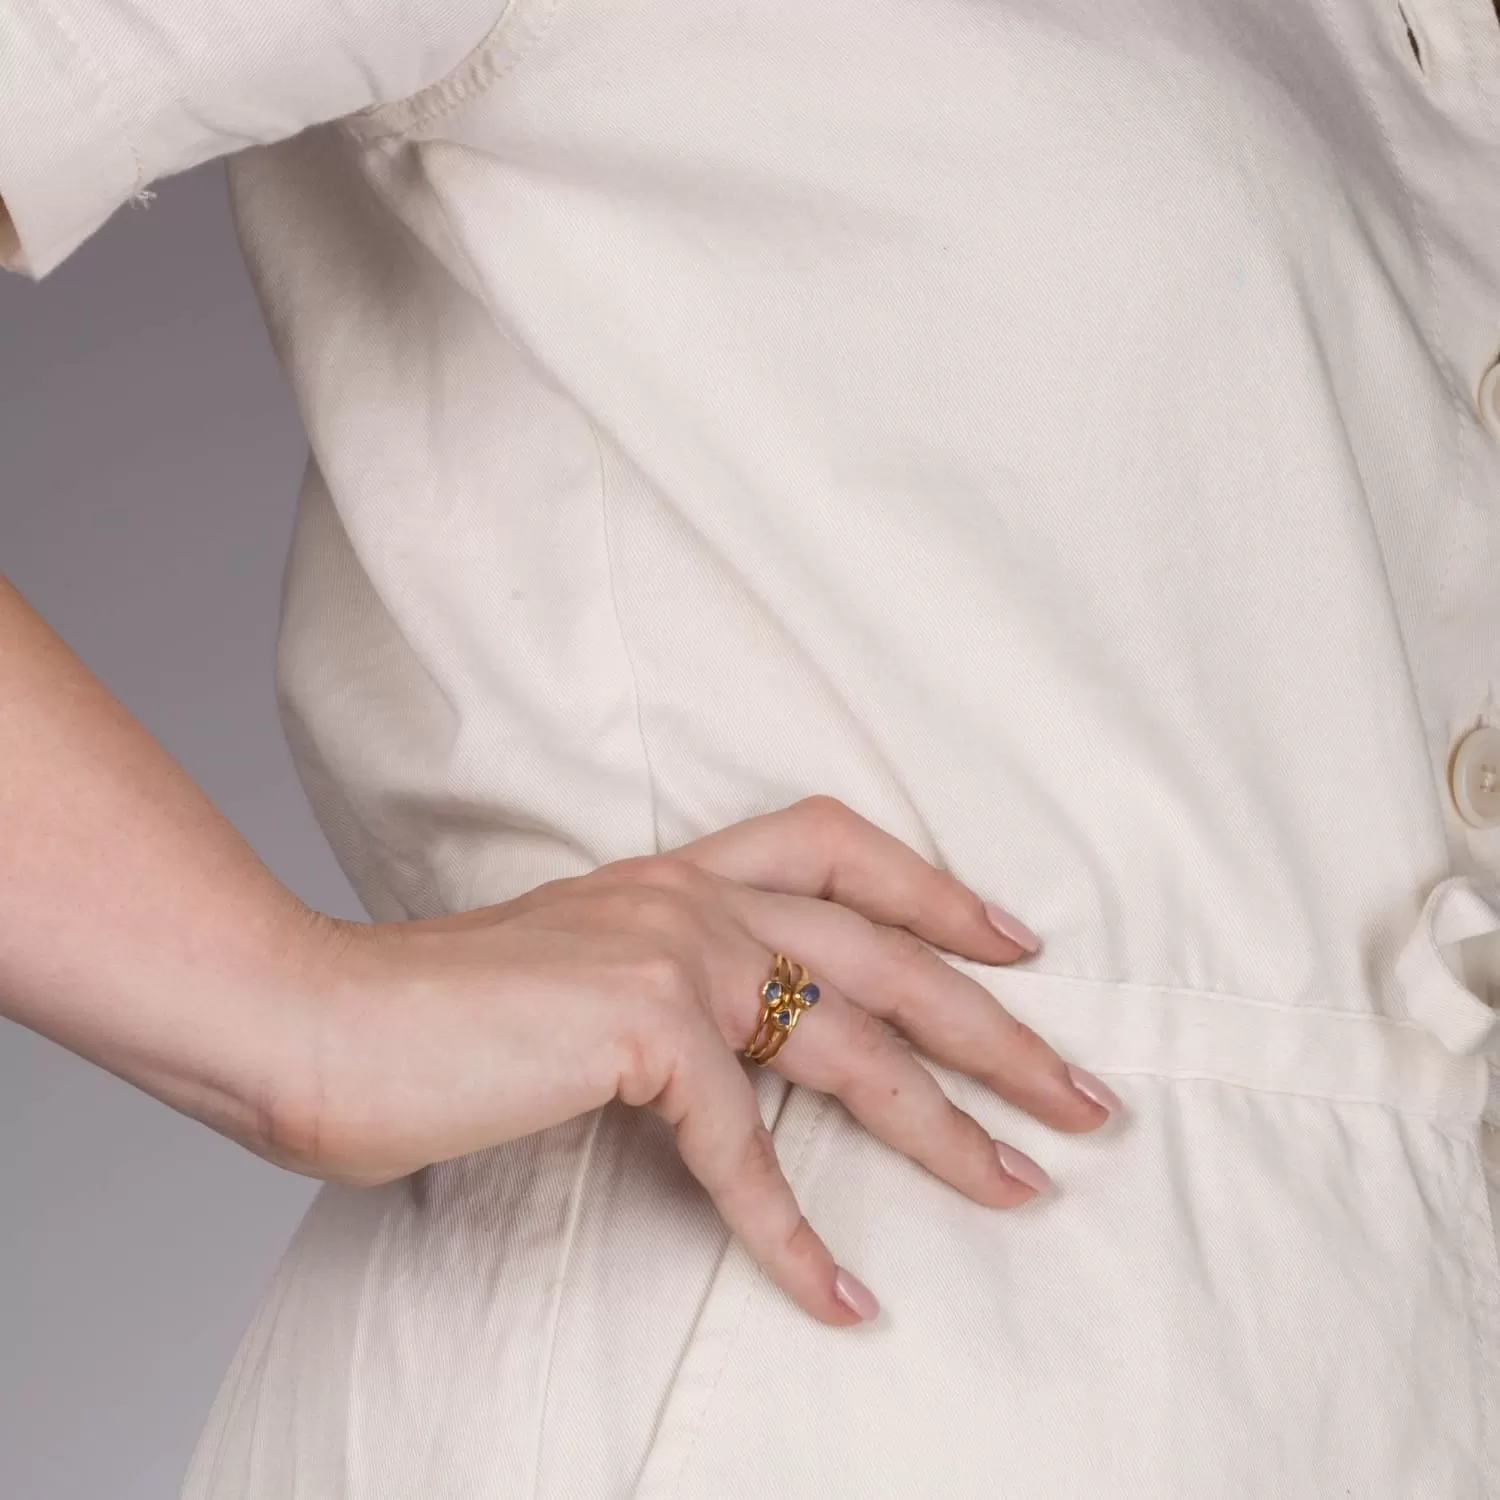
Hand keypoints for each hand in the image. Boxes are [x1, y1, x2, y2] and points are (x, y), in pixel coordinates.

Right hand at [274, 796, 1120, 1326]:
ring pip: (852, 1044)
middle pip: (888, 953)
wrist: (314, 1017)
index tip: (1017, 941)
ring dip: (948, 1127)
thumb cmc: (432, 1012)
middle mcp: (690, 896)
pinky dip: (794, 1231)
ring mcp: (670, 953)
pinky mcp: (637, 1028)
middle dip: (1000, 1028)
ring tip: (1025, 1186)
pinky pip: (745, 1146)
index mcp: (678, 873)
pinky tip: (841, 1295)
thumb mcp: (574, 974)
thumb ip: (661, 993)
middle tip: (1086, 1093)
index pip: (839, 845)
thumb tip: (735, 1058)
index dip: (938, 887)